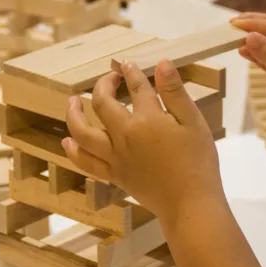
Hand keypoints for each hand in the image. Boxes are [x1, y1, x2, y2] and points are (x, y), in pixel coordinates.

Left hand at [62, 60, 225, 221]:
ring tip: (72, 102)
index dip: (132, 72)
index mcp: (147, 119)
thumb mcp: (194, 122)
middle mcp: (125, 135)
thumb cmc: (198, 162)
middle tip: (110, 78)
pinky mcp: (114, 175)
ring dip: (74, 114)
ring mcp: (116, 157)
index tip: (129, 64)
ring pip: (83, 132)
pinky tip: (67, 141)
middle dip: (104, 85)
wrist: (190, 203)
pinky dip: (73, 151)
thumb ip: (175, 92)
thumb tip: (162, 63)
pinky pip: (86, 162)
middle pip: (103, 103)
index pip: (136, 87)